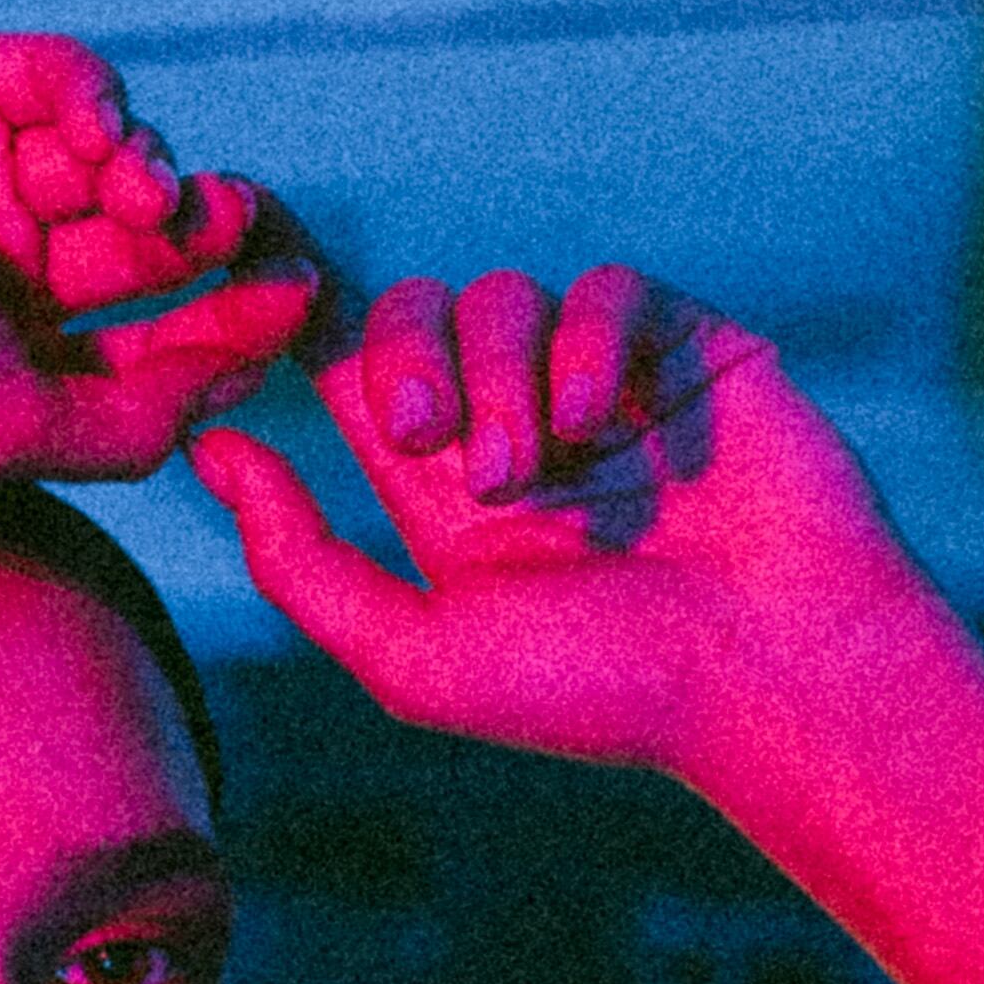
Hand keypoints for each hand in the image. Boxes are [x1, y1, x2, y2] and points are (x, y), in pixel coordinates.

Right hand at [0, 7, 318, 482]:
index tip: (295, 300)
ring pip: (117, 161)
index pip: (147, 351)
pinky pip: (67, 77)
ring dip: (147, 169)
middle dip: (206, 239)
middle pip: (148, 254)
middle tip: (236, 221)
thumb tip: (216, 401)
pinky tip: (87, 125)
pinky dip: (96, 96)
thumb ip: (120, 430)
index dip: (230, 328)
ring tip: (133, 185)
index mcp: (3, 359)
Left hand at [186, 264, 947, 791]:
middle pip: (409, 315)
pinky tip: (606, 422)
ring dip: (499, 375)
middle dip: (404, 361)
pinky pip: (607, 289)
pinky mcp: (688, 350)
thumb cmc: (602, 694)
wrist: (774, 679)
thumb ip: (300, 563)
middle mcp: (517, 427)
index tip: (257, 289)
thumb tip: (209, 453)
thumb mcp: (416, 658)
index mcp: (441, 497)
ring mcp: (605, 384)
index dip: (301, 324)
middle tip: (430, 441)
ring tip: (538, 471)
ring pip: (502, 297)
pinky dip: (590, 343)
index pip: (352, 373)